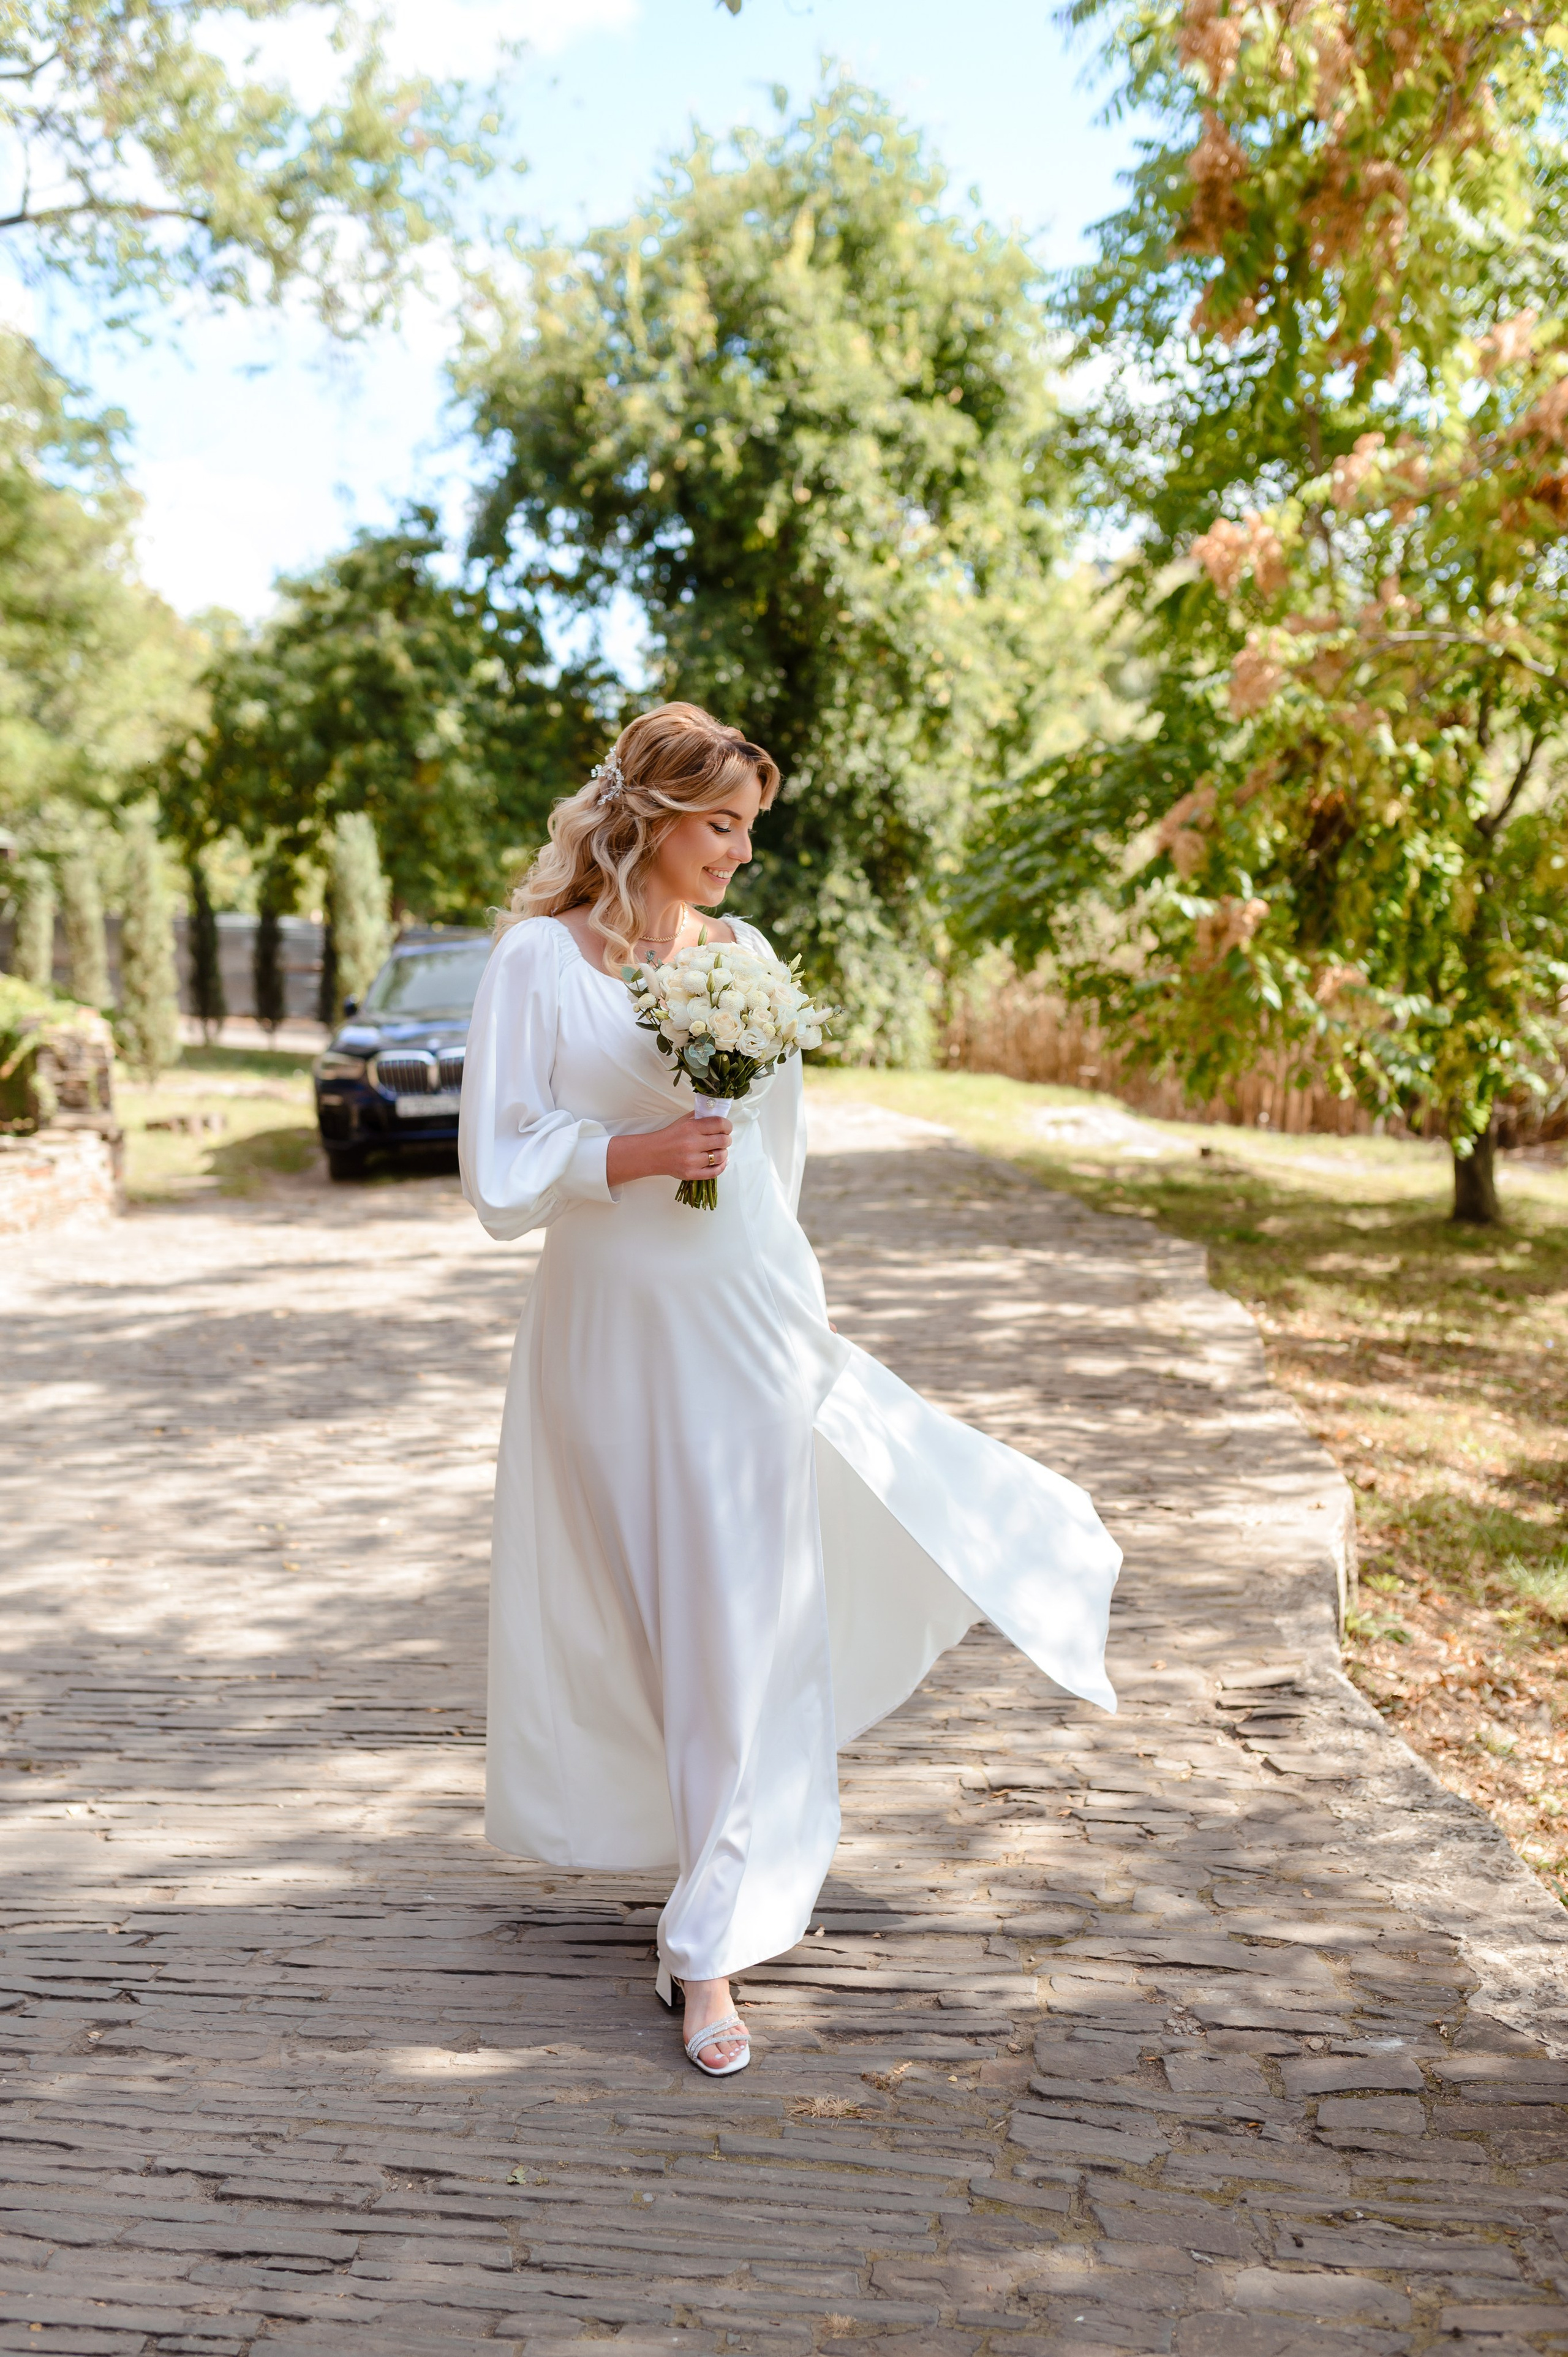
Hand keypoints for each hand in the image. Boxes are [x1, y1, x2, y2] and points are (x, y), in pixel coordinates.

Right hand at [607, 1111, 732, 1188]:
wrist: (652, 1154)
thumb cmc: (670, 1136)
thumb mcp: (683, 1121)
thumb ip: (701, 1116)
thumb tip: (719, 1115)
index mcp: (691, 1128)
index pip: (720, 1124)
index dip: (728, 1126)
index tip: (726, 1128)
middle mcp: (692, 1144)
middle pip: (723, 1140)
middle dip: (726, 1139)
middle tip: (723, 1139)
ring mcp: (692, 1161)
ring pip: (721, 1156)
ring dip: (724, 1152)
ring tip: (719, 1150)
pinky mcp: (691, 1174)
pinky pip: (714, 1172)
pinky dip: (721, 1166)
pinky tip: (720, 1161)